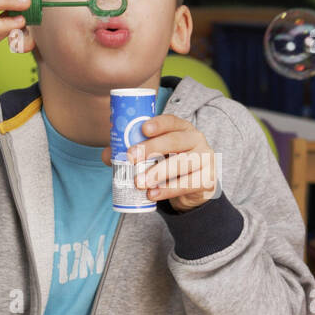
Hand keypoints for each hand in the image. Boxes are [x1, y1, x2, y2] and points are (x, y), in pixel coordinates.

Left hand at [100, 114, 217, 211]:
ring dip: (158, 173)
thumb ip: (133, 153)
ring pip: (182, 163)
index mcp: (182, 128)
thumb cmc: (171, 163)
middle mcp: (196, 139)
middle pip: (175, 141)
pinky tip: (152, 194)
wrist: (196, 187)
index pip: (172, 121)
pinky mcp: (207, 179)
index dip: (158, 124)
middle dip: (152, 148)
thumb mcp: (156, 155)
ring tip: (139, 182)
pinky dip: (168, 190)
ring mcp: (205, 159)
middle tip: (131, 158)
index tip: (143, 128)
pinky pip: (187, 184)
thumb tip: (107, 155)